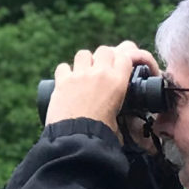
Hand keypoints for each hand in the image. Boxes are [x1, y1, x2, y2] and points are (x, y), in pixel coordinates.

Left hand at [45, 41, 160, 130]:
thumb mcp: (121, 117)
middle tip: (104, 70)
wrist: (77, 138)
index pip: (126, 56)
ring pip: (84, 53)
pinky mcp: (62, 81)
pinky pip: (63, 66)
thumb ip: (124, 107)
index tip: (125, 67)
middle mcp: (100, 73)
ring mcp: (80, 75)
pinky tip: (67, 81)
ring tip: (85, 74)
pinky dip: (65, 72)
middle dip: (105, 57)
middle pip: (105, 50)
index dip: (126, 59)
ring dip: (86, 61)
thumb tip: (125, 114)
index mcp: (118, 81)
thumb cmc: (101, 132)